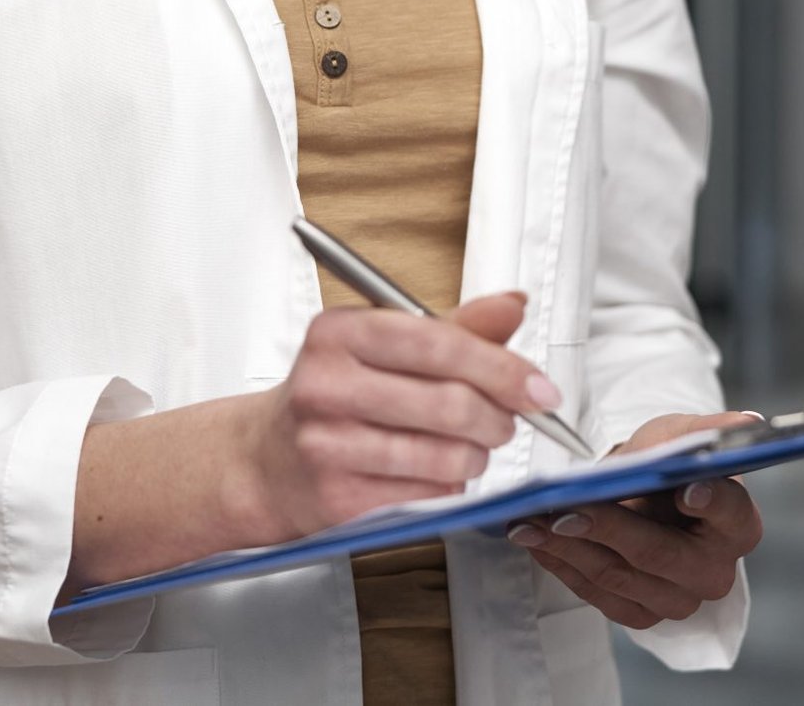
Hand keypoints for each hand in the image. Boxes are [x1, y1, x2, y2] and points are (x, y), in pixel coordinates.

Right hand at [238, 290, 559, 538]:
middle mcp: (326, 385)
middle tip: (507, 420)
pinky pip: (426, 497)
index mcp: (340, 333)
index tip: (539, 388)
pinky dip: (448, 488)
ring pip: (444, 457)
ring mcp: (327, 446)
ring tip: (470, 448)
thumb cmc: (334, 394)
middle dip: (499, 418)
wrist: (263, 461)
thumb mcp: (383, 345)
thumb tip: (513, 304)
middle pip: (449, 404)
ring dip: (476, 456)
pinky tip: (435, 474)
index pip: (439, 344)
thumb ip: (454, 327)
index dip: (502, 368)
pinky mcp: (337, 499)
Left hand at [507, 411, 765, 629]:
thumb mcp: (681, 436)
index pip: (729, 513)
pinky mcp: (641, 614)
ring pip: (618, 577)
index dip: (710, 502)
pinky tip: (535, 540)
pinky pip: (596, 595)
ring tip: (530, 521)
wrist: (645, 499)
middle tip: (564, 510)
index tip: (684, 491)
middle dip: (607, 528)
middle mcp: (714, 571)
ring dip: (568, 548)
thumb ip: (708, 431)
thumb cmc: (668, 466)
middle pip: (659, 553)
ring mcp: (678, 600)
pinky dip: (562, 565)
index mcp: (738, 524)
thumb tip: (749, 424)